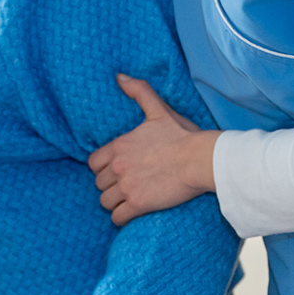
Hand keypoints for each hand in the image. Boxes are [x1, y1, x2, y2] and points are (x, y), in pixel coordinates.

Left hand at [87, 74, 220, 225]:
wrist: (200, 159)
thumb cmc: (181, 136)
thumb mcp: (158, 110)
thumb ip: (138, 92)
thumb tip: (119, 77)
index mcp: (118, 146)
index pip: (93, 163)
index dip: (102, 168)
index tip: (114, 171)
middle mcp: (117, 167)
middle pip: (98, 184)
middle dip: (108, 186)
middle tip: (123, 186)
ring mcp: (126, 187)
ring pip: (105, 202)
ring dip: (114, 203)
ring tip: (127, 201)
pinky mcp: (138, 204)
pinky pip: (117, 217)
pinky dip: (122, 218)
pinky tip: (131, 214)